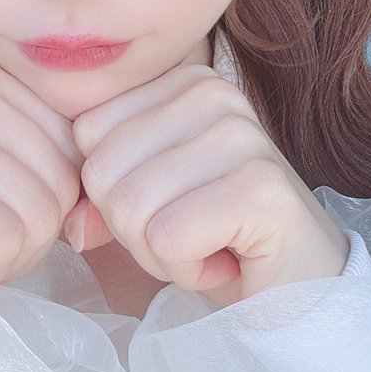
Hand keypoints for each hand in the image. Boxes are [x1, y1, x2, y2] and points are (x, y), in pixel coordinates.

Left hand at [64, 63, 349, 306]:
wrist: (299, 289)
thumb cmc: (215, 238)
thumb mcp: (145, 204)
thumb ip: (97, 196)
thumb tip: (71, 226)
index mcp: (182, 81)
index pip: (87, 134)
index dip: (112, 192)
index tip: (169, 205)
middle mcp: (214, 94)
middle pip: (104, 171)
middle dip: (133, 227)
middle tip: (190, 234)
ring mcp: (242, 136)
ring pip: (131, 207)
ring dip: (161, 252)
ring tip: (210, 245)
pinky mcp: (261, 188)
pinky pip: (168, 238)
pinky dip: (186, 269)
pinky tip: (227, 260)